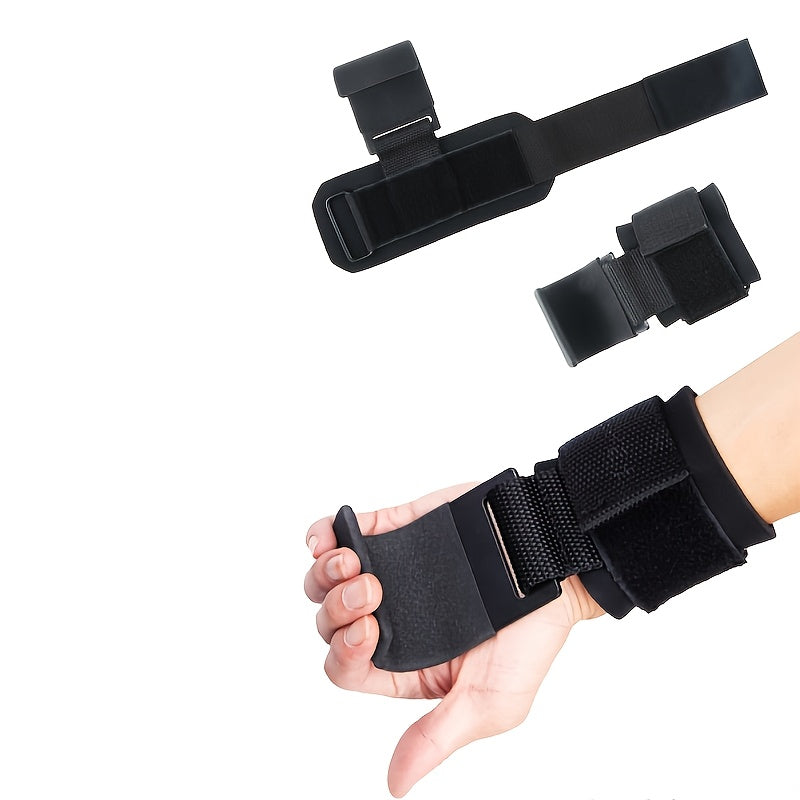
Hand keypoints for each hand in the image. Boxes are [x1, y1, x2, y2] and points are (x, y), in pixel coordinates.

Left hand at [304, 484, 604, 796]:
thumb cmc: (529, 638)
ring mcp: (390, 574)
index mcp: (405, 666)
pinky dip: (323, 534)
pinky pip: (341, 532)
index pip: (347, 666)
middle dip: (337, 607)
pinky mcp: (395, 532)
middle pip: (330, 622)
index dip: (345, 650)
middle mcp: (391, 621)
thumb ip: (436, 736)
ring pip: (327, 581)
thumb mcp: (489, 701)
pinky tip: (332, 538)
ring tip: (351, 563)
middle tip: (370, 591)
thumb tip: (395, 785)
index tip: (371, 631)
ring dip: (325, 573)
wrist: (553, 564)